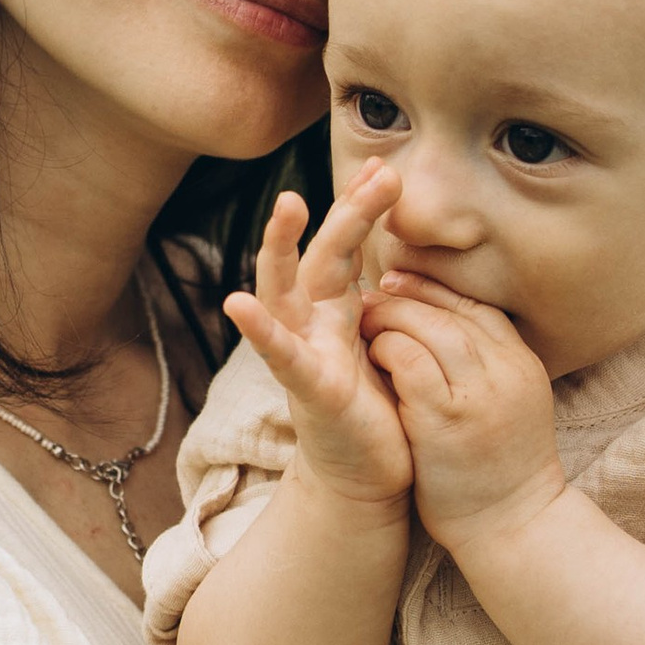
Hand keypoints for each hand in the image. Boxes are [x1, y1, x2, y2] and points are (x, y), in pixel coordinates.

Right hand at [225, 175, 414, 509]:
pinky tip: (237, 303)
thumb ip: (387, 307)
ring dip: (285, 246)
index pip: (347, 248)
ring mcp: (303, 353)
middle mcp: (313, 324)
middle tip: (378, 167)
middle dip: (344, 211)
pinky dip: (259, 330)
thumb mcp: (387, 348)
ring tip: (287, 203)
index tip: (383, 164)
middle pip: (323, 255)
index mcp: (337, 312)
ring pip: (291, 289)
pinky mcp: (307, 390)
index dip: (360, 207)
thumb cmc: (377, 413)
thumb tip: (407, 264)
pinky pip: (280, 355)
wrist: (365, 480)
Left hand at [361, 278, 563, 547]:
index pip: (477, 307)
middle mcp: (507, 372)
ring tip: (364, 323)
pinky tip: (371, 354)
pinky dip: (387, 350)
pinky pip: (411, 362)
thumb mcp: (508, 406)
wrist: (513, 526)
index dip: (433, 291)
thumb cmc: (497, 470)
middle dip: (406, 299)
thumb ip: (483, 367)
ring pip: (431, 329)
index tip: (399, 283)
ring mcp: (478, 395)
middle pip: (451, 312)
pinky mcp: (446, 419)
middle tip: (370, 297)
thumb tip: (440, 329)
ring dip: (391, 320)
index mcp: (522, 365)